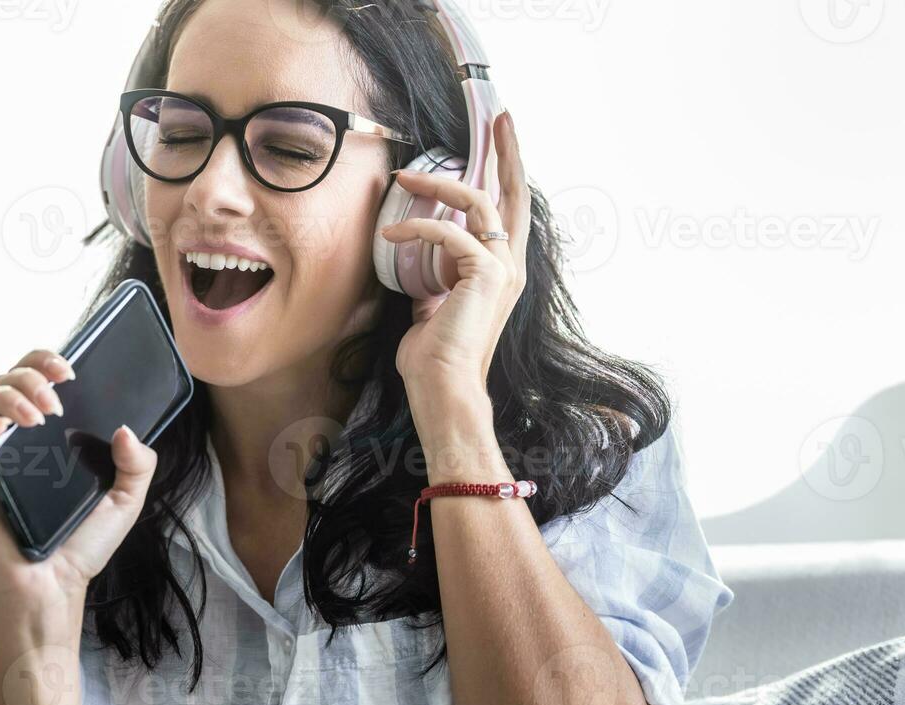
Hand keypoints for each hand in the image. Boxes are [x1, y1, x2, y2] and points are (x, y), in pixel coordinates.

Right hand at [0, 349, 159, 602]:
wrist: (55, 590)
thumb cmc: (81, 548)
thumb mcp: (125, 501)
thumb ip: (138, 465)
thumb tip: (126, 430)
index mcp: (45, 436)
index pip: (33, 380)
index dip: (43, 361)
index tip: (68, 371)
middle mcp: (13, 440)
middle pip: (3, 380)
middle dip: (28, 377)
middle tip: (56, 402)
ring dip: (6, 395)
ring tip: (36, 416)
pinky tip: (0, 428)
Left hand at [382, 110, 531, 391]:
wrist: (443, 387)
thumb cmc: (433, 357)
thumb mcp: (431, 307)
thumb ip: (432, 280)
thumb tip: (414, 262)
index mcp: (501, 270)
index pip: (508, 210)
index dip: (507, 172)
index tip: (501, 137)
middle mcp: (510, 265)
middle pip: (514, 193)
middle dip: (507, 151)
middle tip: (501, 117)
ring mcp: (502, 268)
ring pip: (478, 203)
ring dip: (438, 185)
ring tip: (403, 177)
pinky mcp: (484, 273)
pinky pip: (448, 232)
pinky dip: (416, 227)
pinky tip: (390, 233)